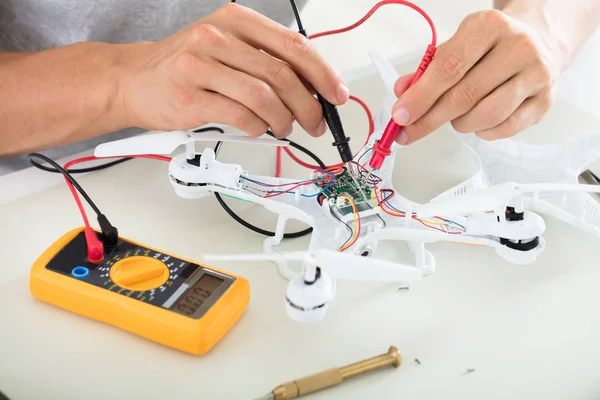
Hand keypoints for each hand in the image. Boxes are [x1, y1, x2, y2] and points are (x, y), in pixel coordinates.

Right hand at [115, 3, 348, 137]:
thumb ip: (265, 61)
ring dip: (284, 120)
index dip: (323, 74)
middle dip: (309, 105)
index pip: (293, 46)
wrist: (132, 80)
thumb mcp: (226, 48)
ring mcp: (201, 65)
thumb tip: (311, 89)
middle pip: (283, 74)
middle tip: (316, 122)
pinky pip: (240, 116)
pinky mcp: (190, 96)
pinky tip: (258, 129)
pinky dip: (257, 128)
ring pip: (264, 97)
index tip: (336, 95)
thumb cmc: (184, 67)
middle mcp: (218, 36)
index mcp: (235, 20)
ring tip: (285, 128)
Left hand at [390, 9, 566, 143]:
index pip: (448, 68)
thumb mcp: (457, 47)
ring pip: (485, 115)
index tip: (401, 115)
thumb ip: (427, 70)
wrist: (538, 42)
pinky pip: (505, 128)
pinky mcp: (545, 100)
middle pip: (464, 95)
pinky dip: (482, 132)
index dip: (420, 96)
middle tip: (410, 130)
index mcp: (489, 27)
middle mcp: (517, 47)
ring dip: (460, 124)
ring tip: (454, 119)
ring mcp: (536, 74)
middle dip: (430, 118)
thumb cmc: (490, 48)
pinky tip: (477, 124)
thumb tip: (403, 93)